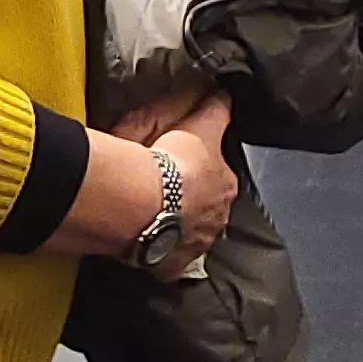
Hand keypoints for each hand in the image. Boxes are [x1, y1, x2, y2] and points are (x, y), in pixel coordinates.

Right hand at [148, 92, 236, 258]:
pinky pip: (169, 258)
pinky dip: (162, 250)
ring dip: (179, 223)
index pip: (219, 170)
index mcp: (225, 182)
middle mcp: (218, 217)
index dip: (202, 164)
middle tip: (167, 187)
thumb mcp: (195, 121)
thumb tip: (225, 96)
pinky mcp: (173, 265)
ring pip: (191, 230)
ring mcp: (196, 244)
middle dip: (193, 196)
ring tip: (155, 213)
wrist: (136, 201)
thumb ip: (212, 110)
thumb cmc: (164, 157)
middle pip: (208, 203)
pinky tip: (148, 240)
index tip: (186, 161)